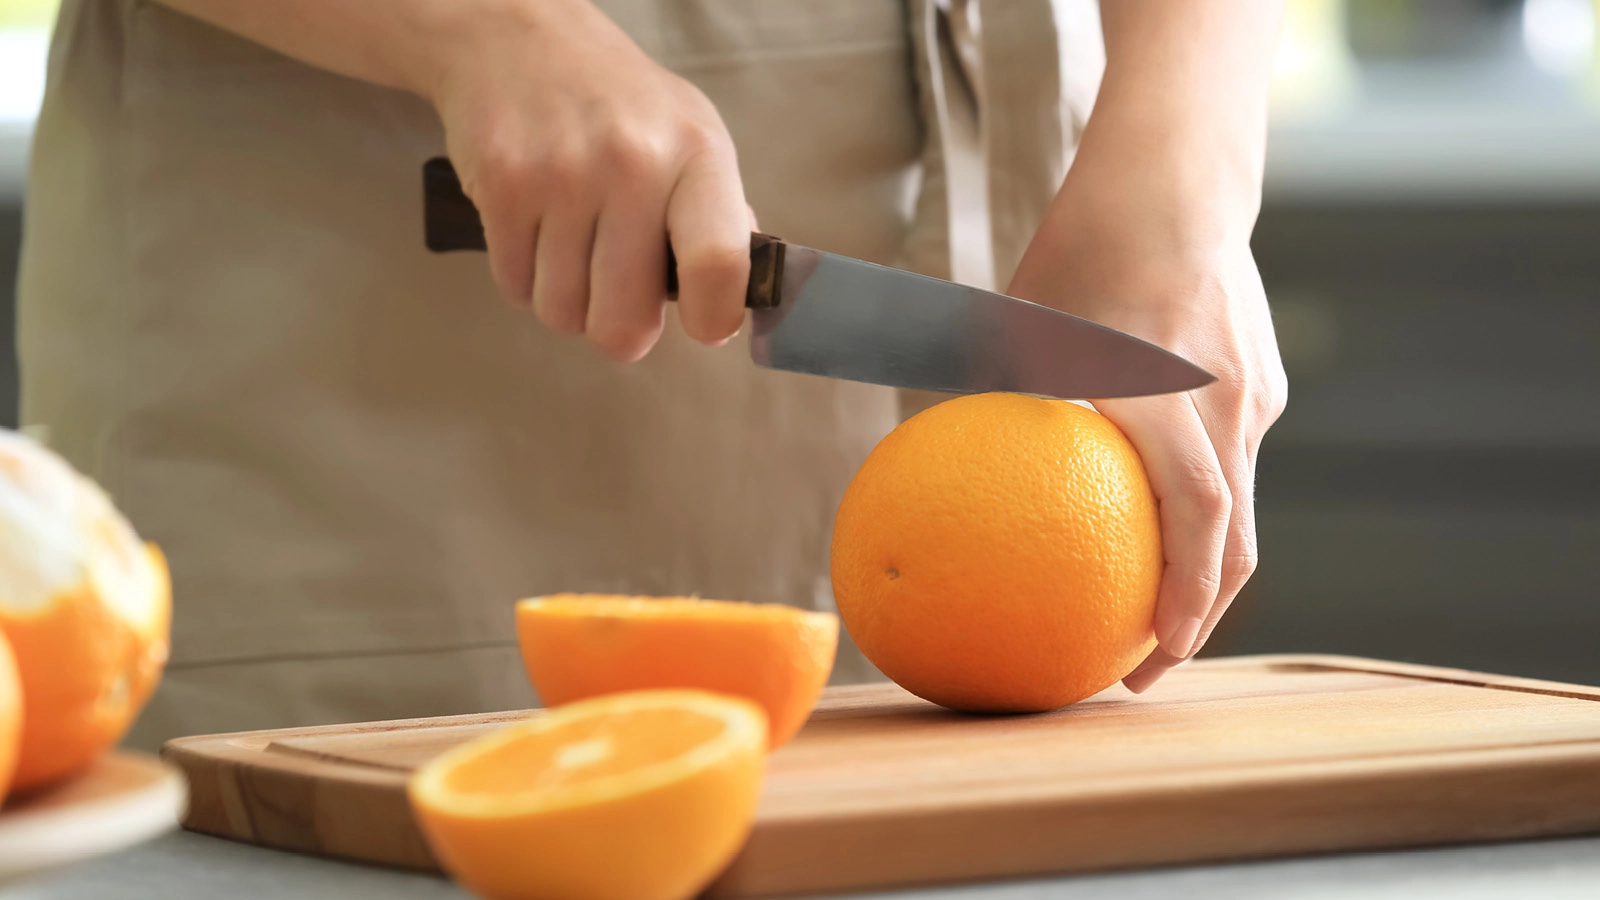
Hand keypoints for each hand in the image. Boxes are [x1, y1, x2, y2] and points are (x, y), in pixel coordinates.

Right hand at [425, 0, 751, 360]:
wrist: (517, 39)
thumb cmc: (618, 102)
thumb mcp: (692, 136)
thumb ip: (719, 217)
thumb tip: (736, 296)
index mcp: (697, 154)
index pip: (717, 263)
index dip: (712, 318)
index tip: (704, 326)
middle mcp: (633, 163)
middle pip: (624, 320)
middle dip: (620, 329)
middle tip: (619, 298)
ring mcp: (562, 174)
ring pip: (562, 313)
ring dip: (566, 301)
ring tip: (573, 250)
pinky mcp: (503, 185)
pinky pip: (515, 288)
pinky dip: (525, 278)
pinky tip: (537, 233)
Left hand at [1007, 166, 1287, 693]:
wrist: (1173, 182)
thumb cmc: (1081, 249)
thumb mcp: (1021, 322)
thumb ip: (986, 393)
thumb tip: (923, 457)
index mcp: (1165, 396)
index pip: (1197, 516)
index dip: (1186, 597)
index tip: (1154, 654)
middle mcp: (1224, 405)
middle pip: (1236, 537)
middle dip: (1198, 615)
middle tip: (1147, 666)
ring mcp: (1253, 394)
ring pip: (1240, 503)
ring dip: (1203, 566)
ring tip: (1154, 610)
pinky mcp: (1263, 381)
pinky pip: (1235, 458)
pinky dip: (1206, 505)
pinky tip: (1157, 517)